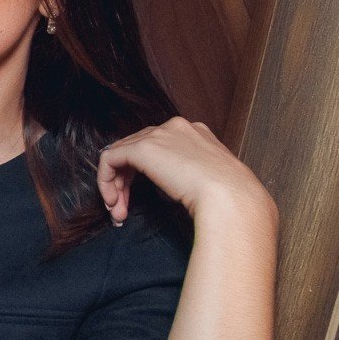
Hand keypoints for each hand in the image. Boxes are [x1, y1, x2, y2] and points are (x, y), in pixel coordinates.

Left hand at [96, 117, 276, 226]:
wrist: (232, 198)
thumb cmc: (229, 198)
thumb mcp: (210, 179)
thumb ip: (189, 174)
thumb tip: (171, 184)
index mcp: (195, 133)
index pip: (157, 146)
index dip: (142, 174)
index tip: (141, 199)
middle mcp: (176, 127)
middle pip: (136, 149)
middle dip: (124, 182)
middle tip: (122, 209)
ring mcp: (160, 134)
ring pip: (121, 154)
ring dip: (114, 185)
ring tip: (118, 212)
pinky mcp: (144, 148)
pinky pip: (110, 158)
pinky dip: (106, 180)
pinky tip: (113, 202)